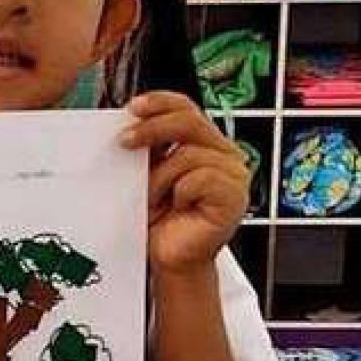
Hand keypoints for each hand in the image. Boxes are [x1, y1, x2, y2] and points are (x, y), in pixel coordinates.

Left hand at [121, 92, 249, 275]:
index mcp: (206, 143)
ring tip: (155, 199)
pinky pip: (200, 178)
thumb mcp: (149, 173)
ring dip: (161, 178)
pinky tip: (179, 206)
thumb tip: (128, 122)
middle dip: (152, 129)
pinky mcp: (235, 196)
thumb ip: (149, 147)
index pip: (186, 108)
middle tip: (125, 142)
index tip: (132, 108)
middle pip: (189, 121)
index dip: (160, 102)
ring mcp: (234, 174)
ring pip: (188, 154)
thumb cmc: (161, 220)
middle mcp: (224, 155)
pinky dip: (181, 192)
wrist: (170, 258)